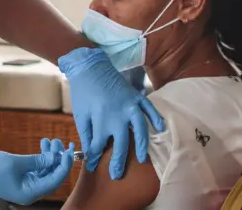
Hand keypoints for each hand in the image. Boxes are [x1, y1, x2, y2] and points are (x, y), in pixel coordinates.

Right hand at [0, 146, 74, 204]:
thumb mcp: (16, 162)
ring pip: (46, 171)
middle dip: (58, 158)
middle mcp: (30, 192)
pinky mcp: (22, 178)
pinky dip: (42, 158)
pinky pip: (37, 169)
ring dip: (50, 156)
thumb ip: (37, 160)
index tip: (69, 151)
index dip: (64, 165)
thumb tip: (55, 157)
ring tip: (51, 140)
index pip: (55, 180)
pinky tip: (43, 145)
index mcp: (30, 193)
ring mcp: (26, 185)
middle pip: (52, 176)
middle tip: (62, 142)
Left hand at [58, 47, 164, 178]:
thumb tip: (90, 152)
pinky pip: (149, 108)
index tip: (92, 167)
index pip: (98, 146)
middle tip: (116, 175)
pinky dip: (155, 118)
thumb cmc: (83, 92)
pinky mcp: (135, 96)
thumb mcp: (80, 114)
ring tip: (141, 159)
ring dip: (141, 145)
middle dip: (117, 161)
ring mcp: (129, 105)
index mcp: (100, 120)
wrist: (90, 67)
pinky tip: (161, 128)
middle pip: (120, 144)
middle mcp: (117, 115)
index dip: (94, 158)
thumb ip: (87, 134)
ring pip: (139, 129)